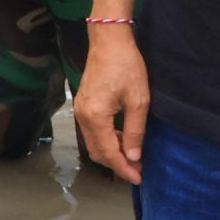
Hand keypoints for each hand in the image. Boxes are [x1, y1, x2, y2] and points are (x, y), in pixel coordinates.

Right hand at [72, 28, 149, 182]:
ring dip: (111, 152)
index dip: (124, 169)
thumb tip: (133, 158)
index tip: (139, 178)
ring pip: (93, 143)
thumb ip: (135, 131)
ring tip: (133, 156)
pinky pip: (93, 132)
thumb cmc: (126, 66)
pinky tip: (122, 138)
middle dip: (117, 164)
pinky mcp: (82, 105)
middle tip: (138, 169)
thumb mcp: (138, 100)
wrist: (109, 40)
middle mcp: (83, 117)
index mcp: (96, 117)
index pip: (109, 153)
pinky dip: (106, 140)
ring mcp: (80, 111)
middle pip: (97, 152)